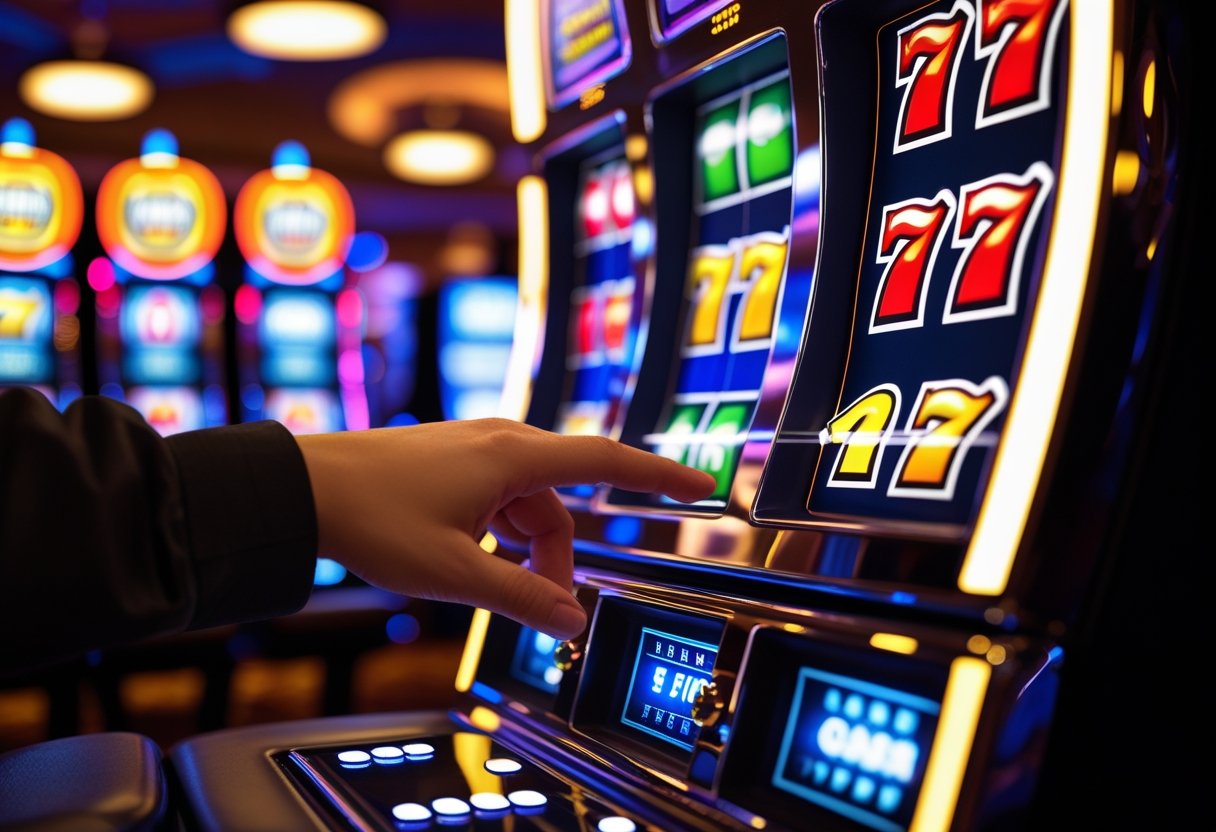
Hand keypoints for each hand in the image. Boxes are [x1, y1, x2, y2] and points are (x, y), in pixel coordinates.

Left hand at [296, 418, 714, 638]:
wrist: (303, 486)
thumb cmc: (375, 519)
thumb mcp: (453, 572)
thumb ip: (520, 597)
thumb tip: (572, 623)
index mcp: (513, 456)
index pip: (607, 462)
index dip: (660, 477)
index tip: (704, 487)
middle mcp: (501, 441)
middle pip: (559, 504)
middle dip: (557, 557)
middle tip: (542, 608)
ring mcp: (475, 447)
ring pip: (527, 506)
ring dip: (525, 550)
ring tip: (488, 584)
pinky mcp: (453, 459)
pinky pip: (499, 499)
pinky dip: (499, 533)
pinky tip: (468, 557)